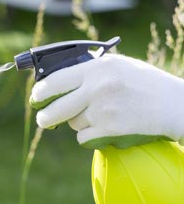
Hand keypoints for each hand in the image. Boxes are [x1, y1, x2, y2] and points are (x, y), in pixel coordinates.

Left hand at [30, 53, 183, 148]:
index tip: (34, 97)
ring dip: (77, 122)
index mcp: (98, 68)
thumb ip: (91, 71)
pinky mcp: (109, 130)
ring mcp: (102, 110)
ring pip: (73, 123)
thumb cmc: (145, 82)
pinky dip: (87, 135)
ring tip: (96, 116)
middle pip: (57, 107)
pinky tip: (101, 128)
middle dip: (45, 117)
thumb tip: (64, 80)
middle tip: (42, 120)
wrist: (173, 104)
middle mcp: (97, 88)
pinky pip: (83, 137)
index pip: (57, 79)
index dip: (41, 90)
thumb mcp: (118, 66)